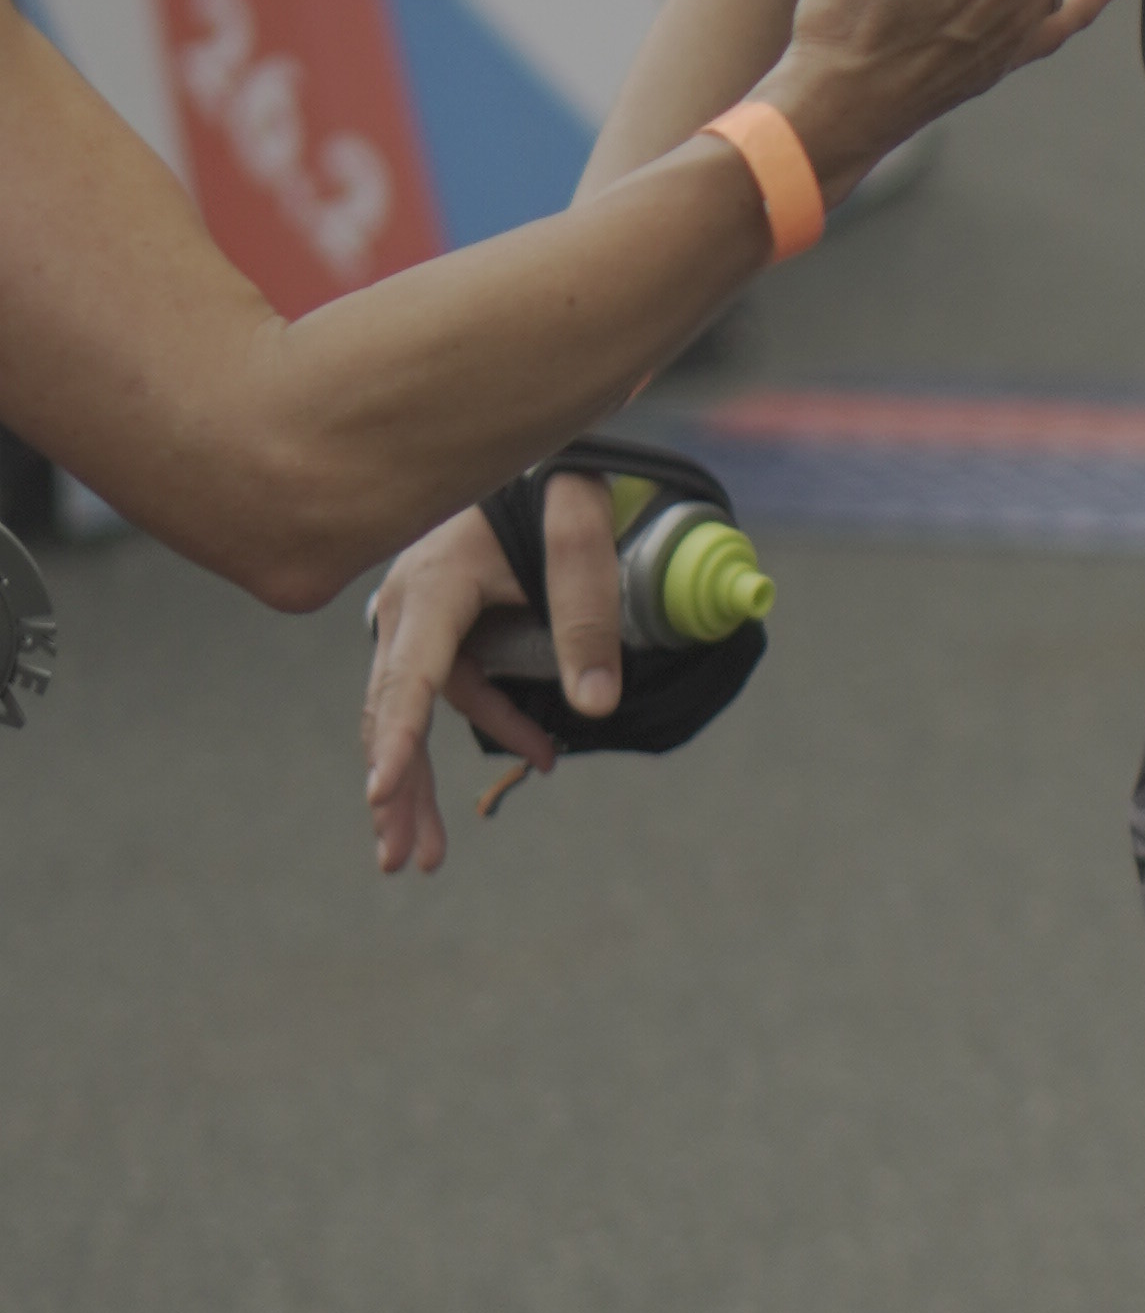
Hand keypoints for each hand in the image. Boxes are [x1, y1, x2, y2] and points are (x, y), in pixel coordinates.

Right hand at [363, 478, 621, 874]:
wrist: (546, 452)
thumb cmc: (559, 485)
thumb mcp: (581, 537)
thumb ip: (588, 614)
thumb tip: (594, 707)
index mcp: (433, 584)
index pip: (410, 675)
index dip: (396, 737)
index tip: (380, 793)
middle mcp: (408, 605)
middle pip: (392, 710)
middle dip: (397, 788)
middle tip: (403, 859)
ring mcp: (417, 619)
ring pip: (408, 713)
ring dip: (418, 782)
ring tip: (426, 855)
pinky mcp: (441, 628)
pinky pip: (449, 693)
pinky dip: (484, 729)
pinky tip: (537, 758)